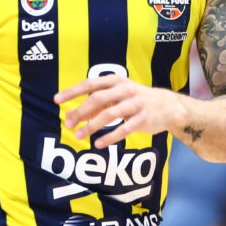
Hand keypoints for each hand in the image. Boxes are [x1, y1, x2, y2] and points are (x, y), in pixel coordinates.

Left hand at [55, 74, 186, 148]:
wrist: (168, 106)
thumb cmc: (136, 100)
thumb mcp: (117, 96)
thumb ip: (98, 104)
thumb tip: (73, 116)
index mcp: (116, 81)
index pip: (90, 84)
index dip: (72, 91)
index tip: (57, 100)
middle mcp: (125, 89)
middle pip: (97, 99)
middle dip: (80, 112)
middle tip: (67, 124)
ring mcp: (135, 104)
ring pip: (109, 115)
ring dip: (91, 126)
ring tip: (79, 136)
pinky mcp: (143, 119)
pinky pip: (124, 129)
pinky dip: (110, 137)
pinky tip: (98, 144)